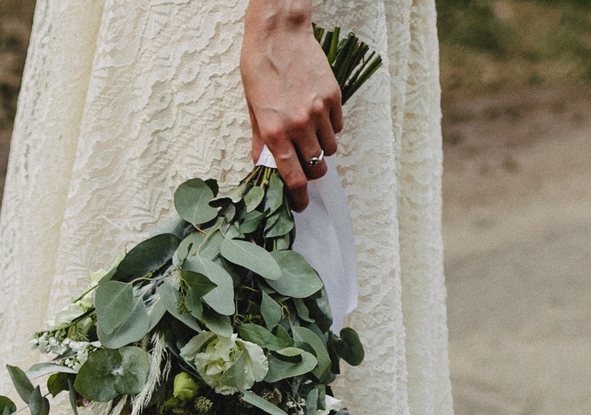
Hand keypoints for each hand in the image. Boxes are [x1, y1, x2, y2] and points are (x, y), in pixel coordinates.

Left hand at [241, 0, 341, 211]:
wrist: (279, 34)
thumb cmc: (258, 68)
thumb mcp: (252, 107)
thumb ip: (261, 140)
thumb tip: (263, 165)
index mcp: (275, 132)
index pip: (293, 178)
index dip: (298, 197)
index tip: (300, 204)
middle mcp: (299, 125)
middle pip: (317, 167)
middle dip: (312, 172)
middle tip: (306, 166)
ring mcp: (319, 111)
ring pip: (330, 148)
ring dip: (322, 149)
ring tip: (310, 136)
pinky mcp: (334, 96)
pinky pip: (338, 126)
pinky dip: (330, 128)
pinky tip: (318, 116)